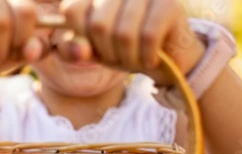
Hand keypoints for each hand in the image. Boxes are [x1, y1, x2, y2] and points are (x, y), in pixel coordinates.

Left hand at [60, 0, 205, 84]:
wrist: (170, 60)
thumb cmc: (127, 51)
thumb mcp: (95, 52)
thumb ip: (75, 49)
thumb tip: (80, 50)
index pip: (72, 10)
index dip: (81, 36)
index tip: (96, 47)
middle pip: (99, 25)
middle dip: (108, 52)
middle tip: (121, 58)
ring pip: (124, 33)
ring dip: (129, 58)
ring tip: (137, 60)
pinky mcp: (169, 3)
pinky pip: (148, 36)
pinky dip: (147, 56)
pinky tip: (151, 60)